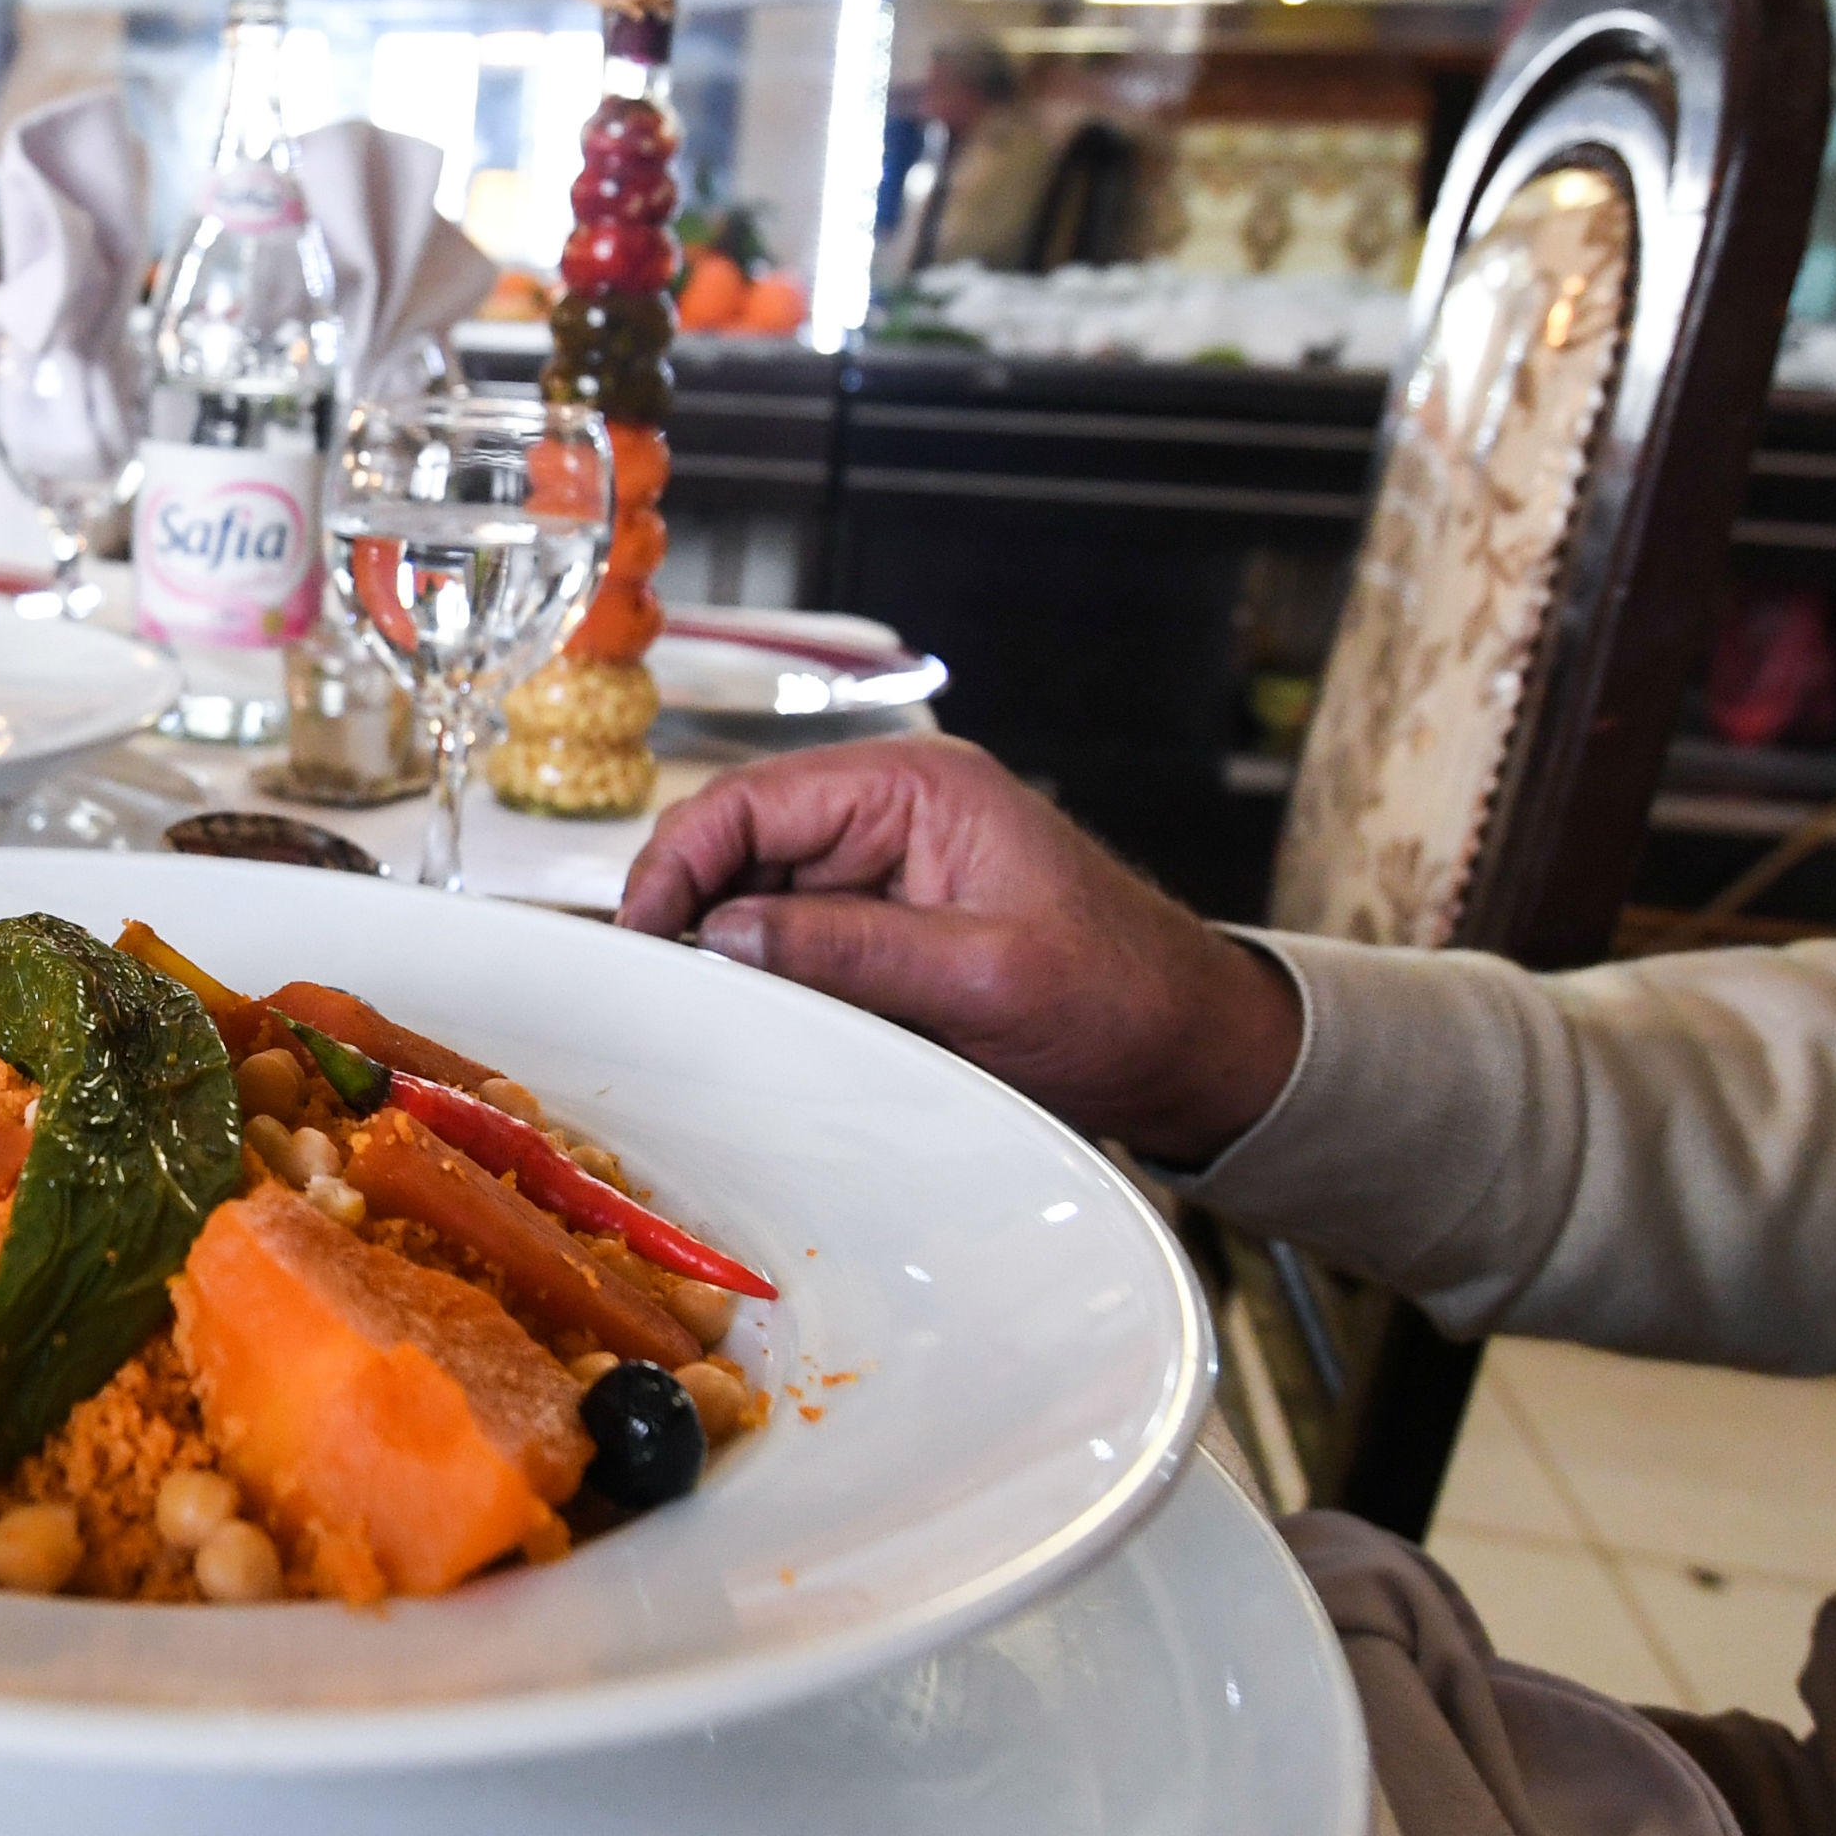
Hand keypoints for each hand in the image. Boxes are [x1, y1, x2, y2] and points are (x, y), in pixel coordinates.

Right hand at [616, 736, 1301, 1166]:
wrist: (1193, 1048)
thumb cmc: (1121, 997)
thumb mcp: (982, 978)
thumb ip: (848, 949)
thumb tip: (724, 934)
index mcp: (917, 788)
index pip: (753, 800)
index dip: (680, 861)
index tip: (643, 934)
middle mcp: (893, 813)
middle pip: (741, 842)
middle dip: (691, 907)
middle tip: (658, 985)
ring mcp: (889, 867)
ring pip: (758, 894)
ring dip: (728, 949)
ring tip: (707, 1010)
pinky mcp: (890, 922)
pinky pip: (797, 938)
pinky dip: (768, 975)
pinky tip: (757, 1017)